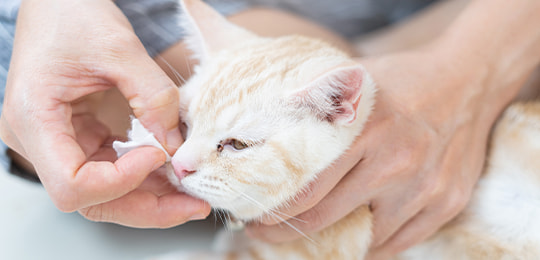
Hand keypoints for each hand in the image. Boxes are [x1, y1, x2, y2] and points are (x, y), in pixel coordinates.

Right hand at [0, 0, 209, 226]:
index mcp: (34, 118)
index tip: (159, 155)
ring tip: (191, 194)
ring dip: (149, 196)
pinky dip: (143, 176)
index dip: (121, 181)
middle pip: (90, 200)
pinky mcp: (77, 138)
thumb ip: (154, 98)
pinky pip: (109, 169)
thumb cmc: (73, 14)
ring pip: (102, 193)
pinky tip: (173, 172)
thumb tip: (177, 146)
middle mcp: (39, 140)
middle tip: (193, 205)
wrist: (58, 2)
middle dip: (146, 207)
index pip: (73, 184)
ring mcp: (58, 142)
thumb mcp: (120, 48)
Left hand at [247, 45, 516, 256]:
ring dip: (333, 242)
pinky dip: (370, 246)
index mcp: (366, 129)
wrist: (468, 82)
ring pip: (364, 239)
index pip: (308, 189)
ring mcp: (424, 187)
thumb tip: (263, 129)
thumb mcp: (354, 79)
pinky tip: (353, 237)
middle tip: (268, 231)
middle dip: (289, 232)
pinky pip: (398, 244)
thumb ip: (312, 103)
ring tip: (312, 235)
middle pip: (327, 218)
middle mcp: (396, 162)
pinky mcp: (446, 203)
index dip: (274, 213)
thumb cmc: (403, 80)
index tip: (255, 220)